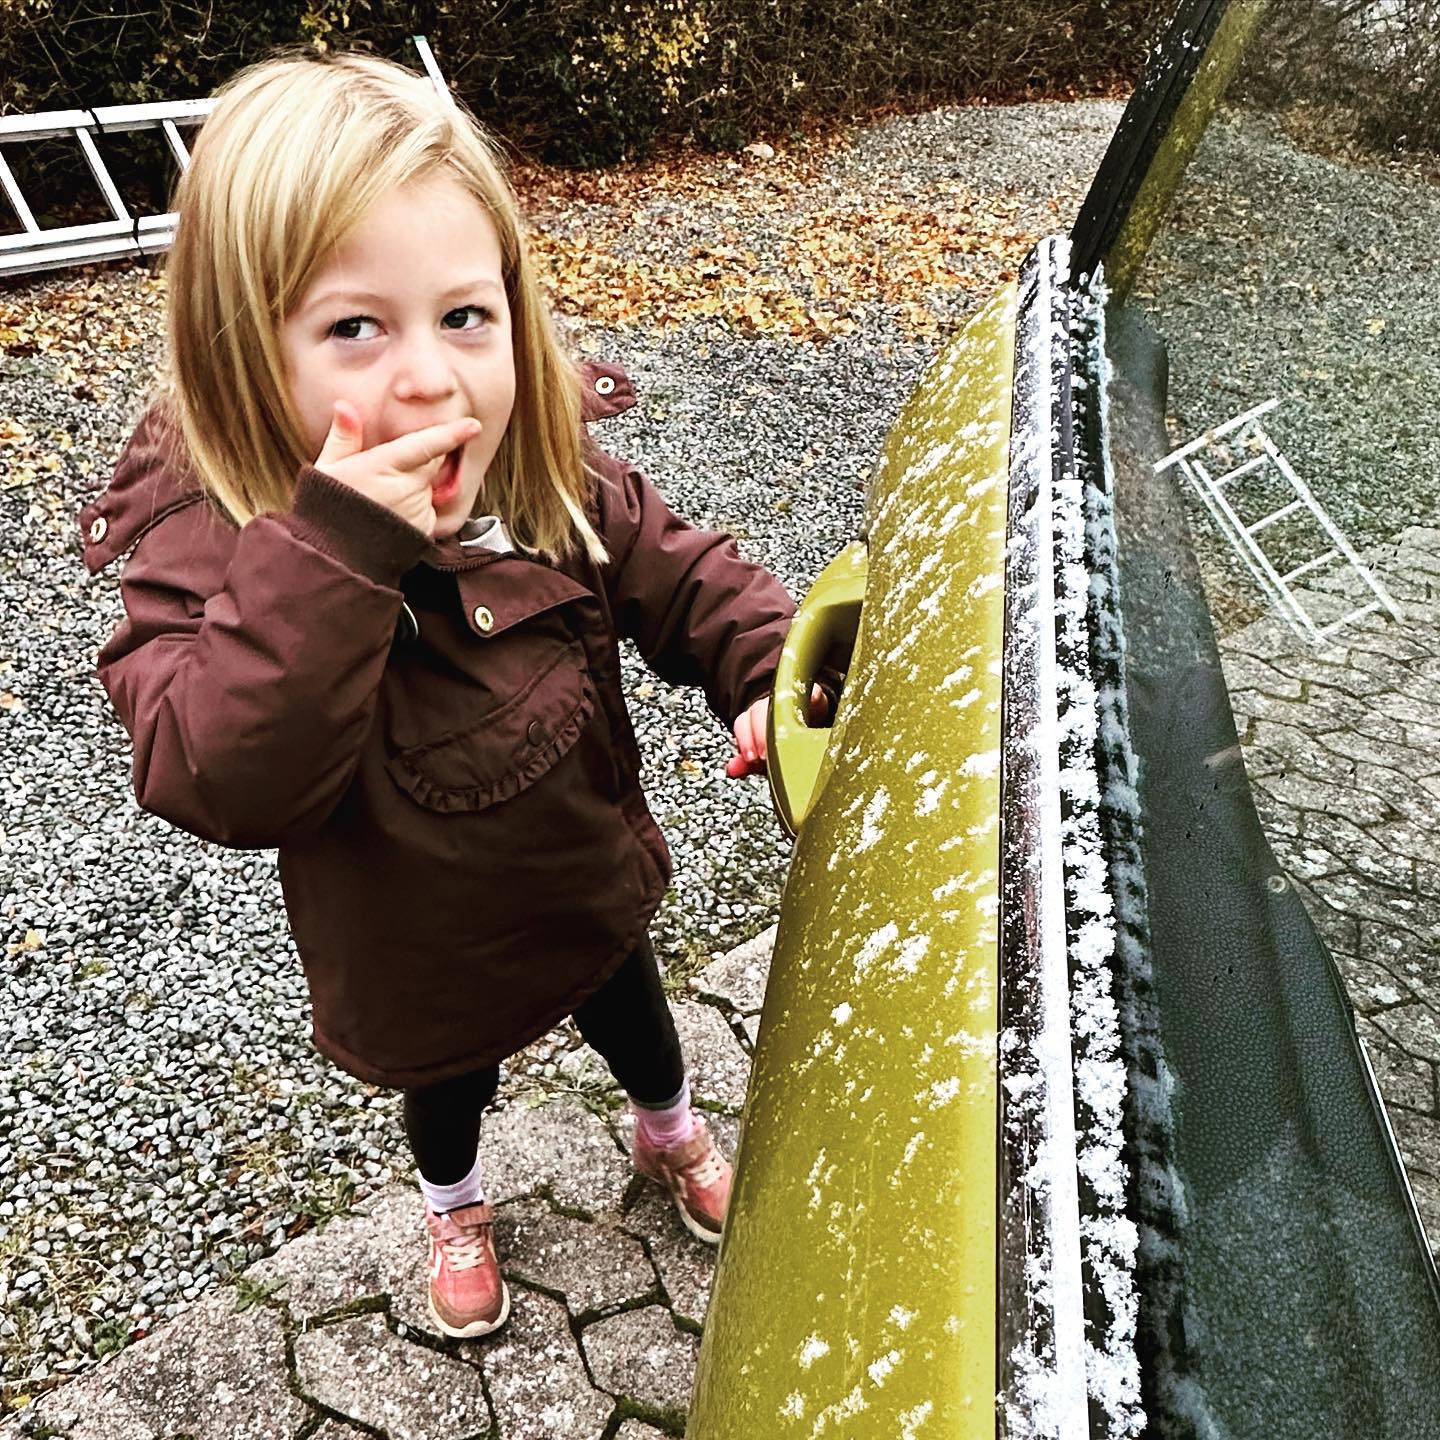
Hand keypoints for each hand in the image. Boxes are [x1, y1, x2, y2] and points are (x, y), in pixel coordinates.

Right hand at [314, 401, 481, 538]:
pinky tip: (393, 512)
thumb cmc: (328, 508)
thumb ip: (343, 437)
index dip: (451, 434)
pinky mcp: (425, 527)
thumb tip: (343, 406)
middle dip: (424, 457)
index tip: (473, 426)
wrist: (337, 555)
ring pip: (431, 484)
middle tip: (392, 469)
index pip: (425, 446)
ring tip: (384, 497)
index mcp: (382, 466)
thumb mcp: (328, 468)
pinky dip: (419, 504)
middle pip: (433, 461)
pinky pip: (430, 506)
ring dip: (418, 483)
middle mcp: (406, 487)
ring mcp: (418, 509)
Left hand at [725, 685, 832, 778]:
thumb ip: (747, 762)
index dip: (745, 741)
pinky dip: (814, 694)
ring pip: (782, 701)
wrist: (809, 727)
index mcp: (753, 719)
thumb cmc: (784, 743)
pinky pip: (814, 693)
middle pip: (758, 711)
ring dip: (785, 716)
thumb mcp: (765, 756)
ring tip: (791, 737)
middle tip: (767, 755)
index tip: (751, 758)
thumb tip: (732, 770)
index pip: (742, 724)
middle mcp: (769, 707)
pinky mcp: (815, 696)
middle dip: (761, 734)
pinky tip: (815, 698)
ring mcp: (792, 700)